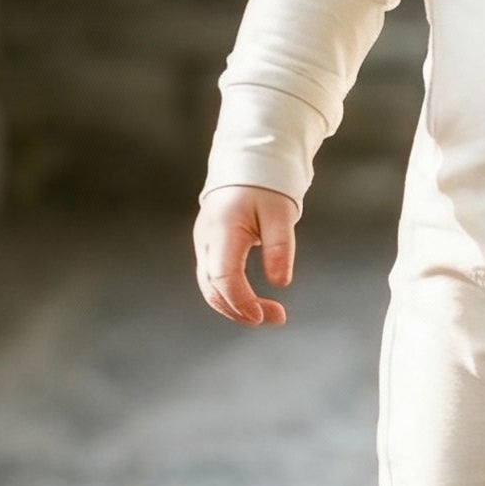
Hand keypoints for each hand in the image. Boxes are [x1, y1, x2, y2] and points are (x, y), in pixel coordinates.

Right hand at [194, 184, 297, 326]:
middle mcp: (206, 240)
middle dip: (241, 310)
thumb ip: (280, 246)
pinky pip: (213, 280)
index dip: (241, 300)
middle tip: (276, 318)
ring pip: (210, 288)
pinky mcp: (208, 249)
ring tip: (269, 315)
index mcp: (222, 230)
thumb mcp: (281, 213)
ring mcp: (204, 245)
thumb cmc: (265, 188)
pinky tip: (253, 302)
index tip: (263, 315)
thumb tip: (280, 282)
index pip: (224, 275)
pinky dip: (231, 296)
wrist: (246, 167)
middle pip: (213, 288)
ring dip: (236, 307)